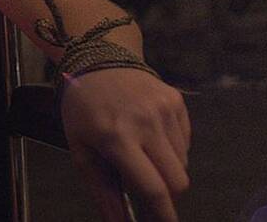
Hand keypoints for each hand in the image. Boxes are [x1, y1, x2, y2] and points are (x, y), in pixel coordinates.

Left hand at [60, 68, 190, 221]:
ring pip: (183, 162)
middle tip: (150, 190)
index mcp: (117, 137)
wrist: (98, 61)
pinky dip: (172, 149)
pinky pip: (185, 141)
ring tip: (141, 152)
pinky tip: (150, 135)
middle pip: (177, 180)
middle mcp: (146, 123)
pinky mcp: (176, 101)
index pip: (153, 187)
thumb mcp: (81, 150)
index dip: (163, 213)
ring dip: (167, 169)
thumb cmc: (84, 109)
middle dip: (168, 194)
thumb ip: (102, 191)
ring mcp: (165, 109)